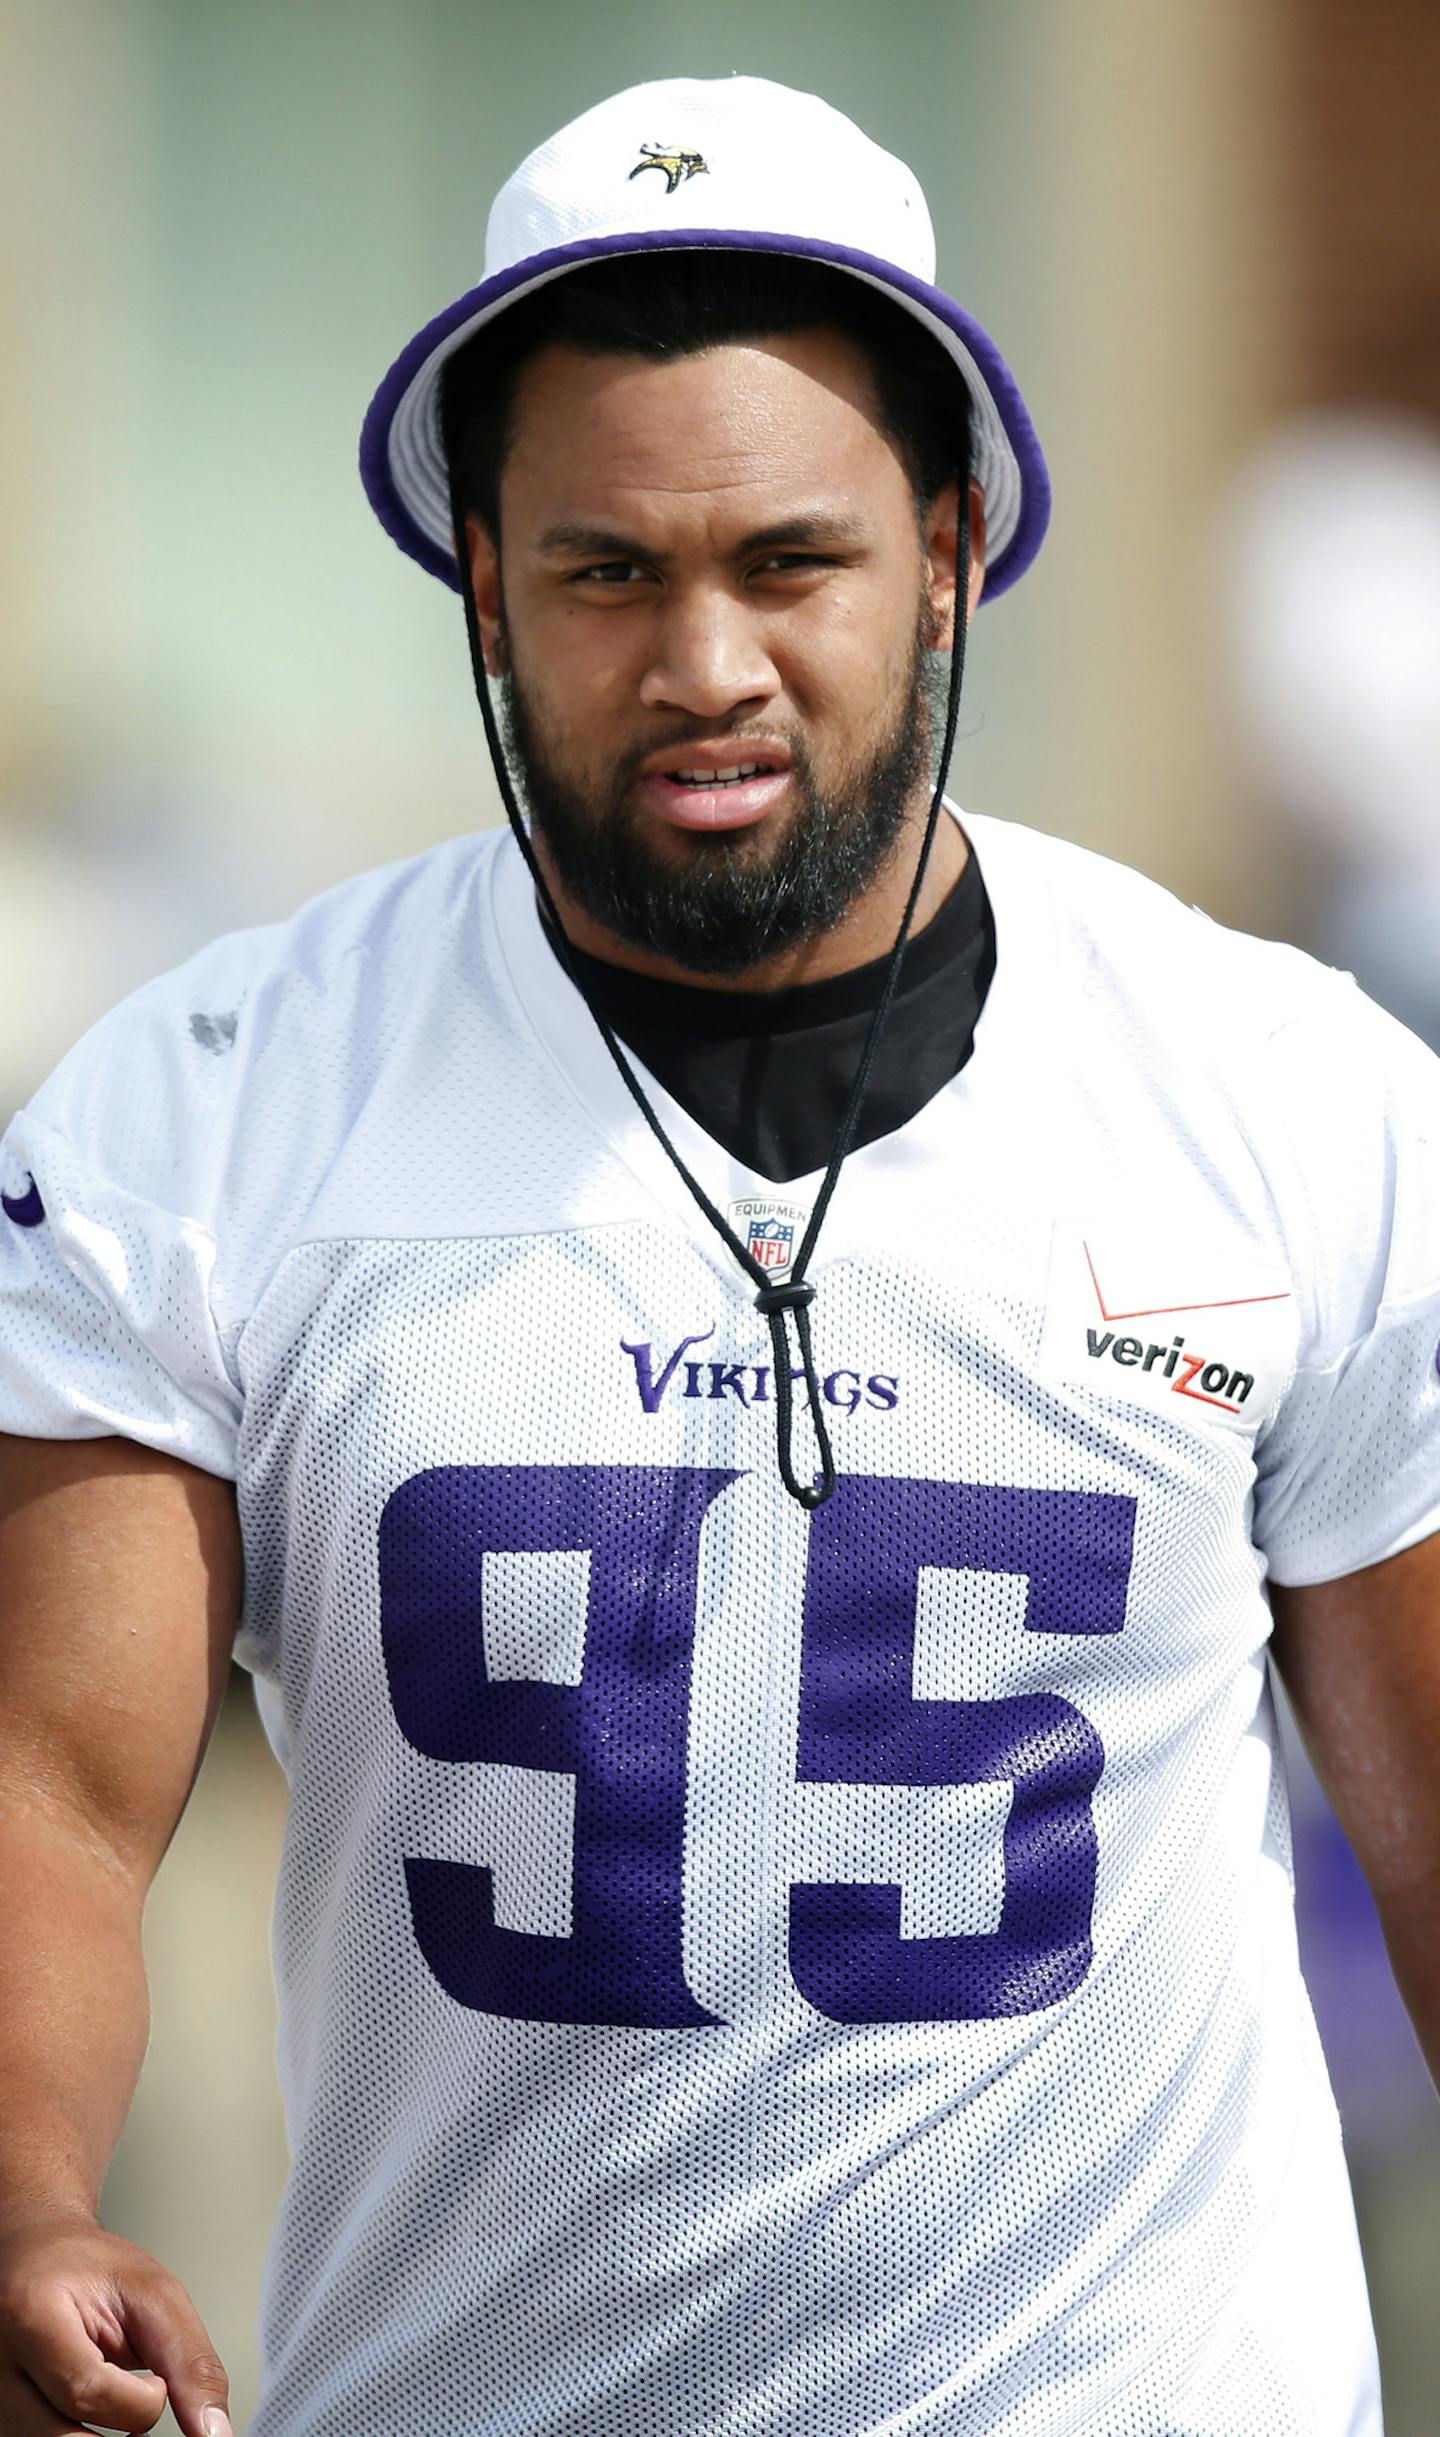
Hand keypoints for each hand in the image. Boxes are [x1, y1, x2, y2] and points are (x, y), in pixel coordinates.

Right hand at [0, 2215, 230, 2435]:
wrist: (36, 2256)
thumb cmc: (88, 2268)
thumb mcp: (153, 2294)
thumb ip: (188, 2361)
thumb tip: (215, 2431)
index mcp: (31, 2314)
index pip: (86, 2389)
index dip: (140, 2401)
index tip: (160, 2384)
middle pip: (62, 2436)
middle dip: (122, 2429)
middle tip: (146, 2396)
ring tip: (122, 2401)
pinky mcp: (0, 2417)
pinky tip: (97, 2416)